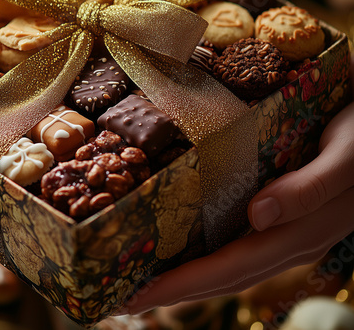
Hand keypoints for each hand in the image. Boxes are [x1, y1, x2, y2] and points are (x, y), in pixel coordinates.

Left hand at [122, 53, 353, 314]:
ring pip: (229, 265)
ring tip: (144, 279)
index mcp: (299, 233)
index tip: (136, 296)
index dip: (182, 285)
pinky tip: (183, 247)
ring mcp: (285, 231)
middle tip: (122, 296)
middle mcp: (287, 240)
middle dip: (172, 291)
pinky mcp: (283, 215)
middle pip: (222, 276)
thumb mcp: (345, 157)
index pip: (229, 268)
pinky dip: (205, 253)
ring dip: (186, 278)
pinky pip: (239, 244)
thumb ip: (310, 189)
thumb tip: (259, 215)